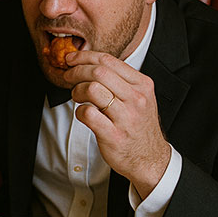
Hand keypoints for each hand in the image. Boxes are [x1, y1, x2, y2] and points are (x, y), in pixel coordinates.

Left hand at [65, 50, 170, 197]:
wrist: (150, 159)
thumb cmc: (138, 125)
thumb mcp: (139, 97)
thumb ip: (120, 80)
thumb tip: (89, 63)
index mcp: (142, 84)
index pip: (108, 61)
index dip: (84, 57)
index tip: (71, 59)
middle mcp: (136, 98)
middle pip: (98, 72)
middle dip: (76, 71)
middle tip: (67, 76)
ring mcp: (125, 117)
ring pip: (92, 89)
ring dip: (77, 90)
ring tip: (77, 96)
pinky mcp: (113, 135)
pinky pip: (87, 114)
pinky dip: (79, 111)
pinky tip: (83, 113)